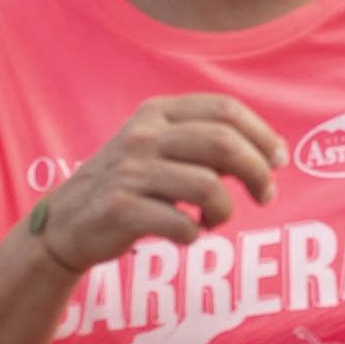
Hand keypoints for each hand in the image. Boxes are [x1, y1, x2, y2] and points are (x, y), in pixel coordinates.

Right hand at [30, 95, 282, 274]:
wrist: (66, 222)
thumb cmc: (127, 184)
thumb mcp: (158, 148)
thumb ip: (205, 145)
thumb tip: (268, 156)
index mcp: (156, 112)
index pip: (225, 110)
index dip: (261, 134)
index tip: (278, 160)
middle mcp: (143, 135)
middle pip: (224, 143)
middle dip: (257, 172)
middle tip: (265, 195)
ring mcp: (130, 172)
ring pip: (208, 186)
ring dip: (224, 210)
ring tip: (214, 219)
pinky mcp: (120, 209)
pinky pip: (181, 224)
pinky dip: (194, 234)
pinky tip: (187, 233)